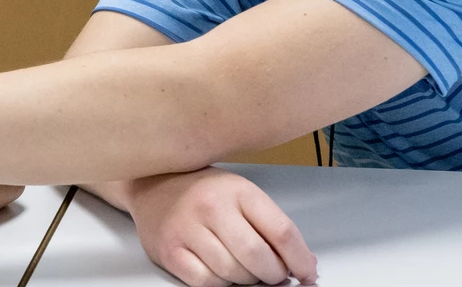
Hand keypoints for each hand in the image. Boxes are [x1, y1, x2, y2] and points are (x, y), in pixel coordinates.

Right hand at [126, 167, 316, 286]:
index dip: (300, 259)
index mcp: (238, 191)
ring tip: (247, 270)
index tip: (307, 272)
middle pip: (258, 256)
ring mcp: (188, 230)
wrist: (154, 184)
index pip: (282, 231)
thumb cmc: (202, 191)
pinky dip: (221, 284)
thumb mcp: (241, 194)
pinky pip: (206, 282)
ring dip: (247, 280)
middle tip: (274, 275)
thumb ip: (271, 225)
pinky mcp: (170, 251)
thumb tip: (303, 263)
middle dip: (273, 274)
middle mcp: (212, 207)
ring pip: (233, 273)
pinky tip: (223, 272)